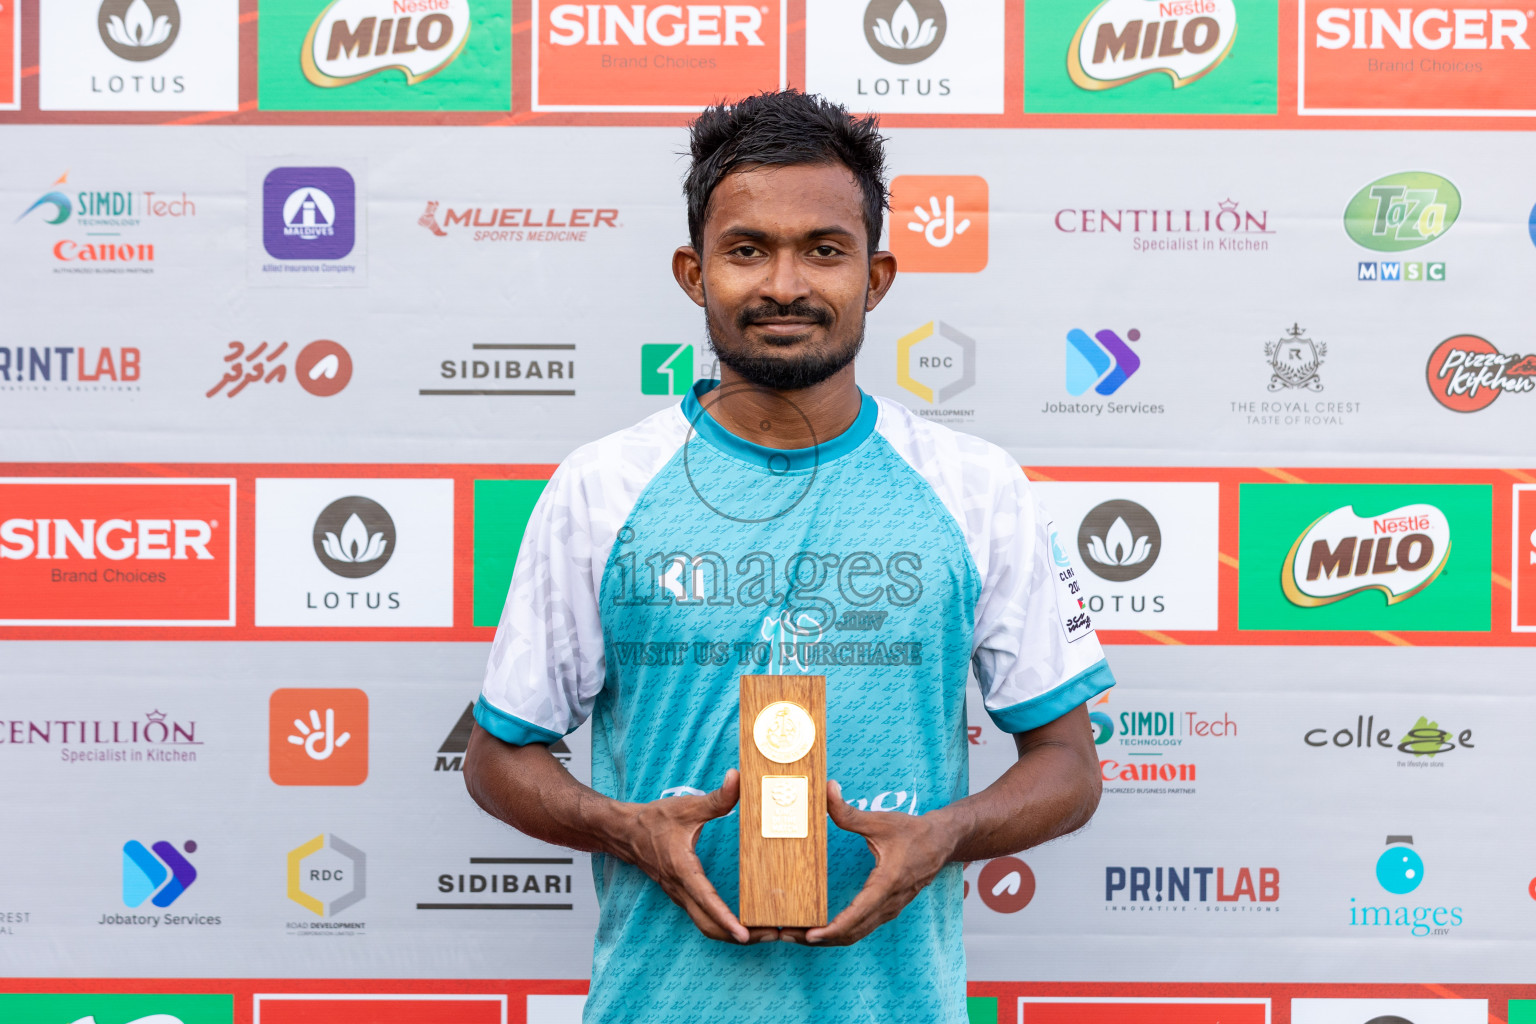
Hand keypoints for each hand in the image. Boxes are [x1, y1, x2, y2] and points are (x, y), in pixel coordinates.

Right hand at [614, 768, 776, 944]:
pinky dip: (723, 926)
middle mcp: (681, 889)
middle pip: (709, 926)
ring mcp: (680, 896)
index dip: (725, 918)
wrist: (624, 832)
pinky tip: (743, 922)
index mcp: (682, 870)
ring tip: (763, 933)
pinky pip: (703, 919)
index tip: (743, 934)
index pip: (706, 900)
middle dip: (738, 935)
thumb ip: (717, 798)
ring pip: (706, 926)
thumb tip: (738, 779)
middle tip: (770, 935)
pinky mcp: (683, 895)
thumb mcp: (687, 807)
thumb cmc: (654, 820)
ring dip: (732, 934)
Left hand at [804, 779, 956, 945]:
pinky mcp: (888, 909)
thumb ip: (849, 811)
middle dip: (819, 938)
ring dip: (827, 938)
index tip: (810, 934)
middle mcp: (889, 903)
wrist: (943, 842)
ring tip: (797, 934)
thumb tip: (827, 789)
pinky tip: (820, 928)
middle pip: (851, 933)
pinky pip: (862, 928)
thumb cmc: (913, 832)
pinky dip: (840, 933)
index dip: (832, 928)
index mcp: (887, 883)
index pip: (857, 915)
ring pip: (856, 934)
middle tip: (788, 934)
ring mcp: (890, 909)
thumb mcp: (880, 820)